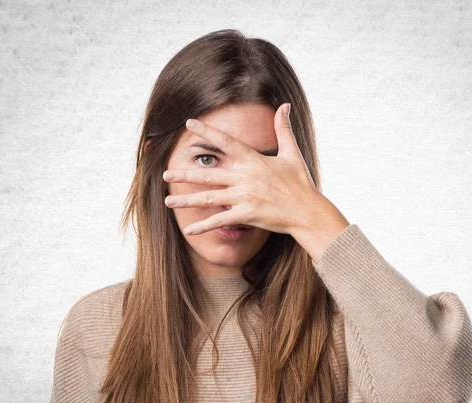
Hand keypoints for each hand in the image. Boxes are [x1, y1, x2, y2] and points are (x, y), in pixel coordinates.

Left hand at [162, 103, 327, 235]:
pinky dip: (204, 226)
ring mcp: (244, 196)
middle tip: (164, 173)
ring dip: (186, 200)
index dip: (207, 132)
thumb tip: (285, 105)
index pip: (225, 142)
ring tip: (168, 201)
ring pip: (208, 197)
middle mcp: (244, 177)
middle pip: (208, 174)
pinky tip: (189, 230)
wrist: (307, 211)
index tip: (189, 124)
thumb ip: (284, 129)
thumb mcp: (292, 153)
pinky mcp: (247, 214)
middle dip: (184, 174)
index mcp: (253, 160)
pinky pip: (220, 220)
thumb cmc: (300, 183)